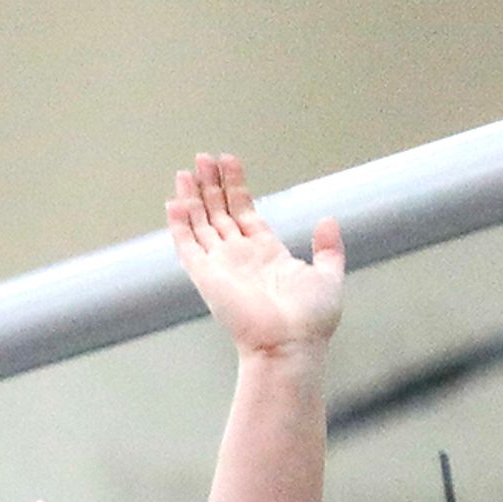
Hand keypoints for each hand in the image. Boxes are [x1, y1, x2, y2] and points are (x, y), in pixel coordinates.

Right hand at [168, 154, 343, 360]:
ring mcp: (221, 265)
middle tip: (203, 157)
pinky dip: (179, 224)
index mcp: (266, 254)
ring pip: (201, 224)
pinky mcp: (206, 276)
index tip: (229, 163)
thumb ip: (328, 249)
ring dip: (193, 197)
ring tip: (188, 169)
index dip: (235, 187)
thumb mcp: (328, 276)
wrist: (290, 344)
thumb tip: (328, 220)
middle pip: (219, 213)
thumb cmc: (311, 319)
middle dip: (211, 185)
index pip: (244, 212)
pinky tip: (174, 202)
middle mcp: (240, 257)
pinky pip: (187, 246)